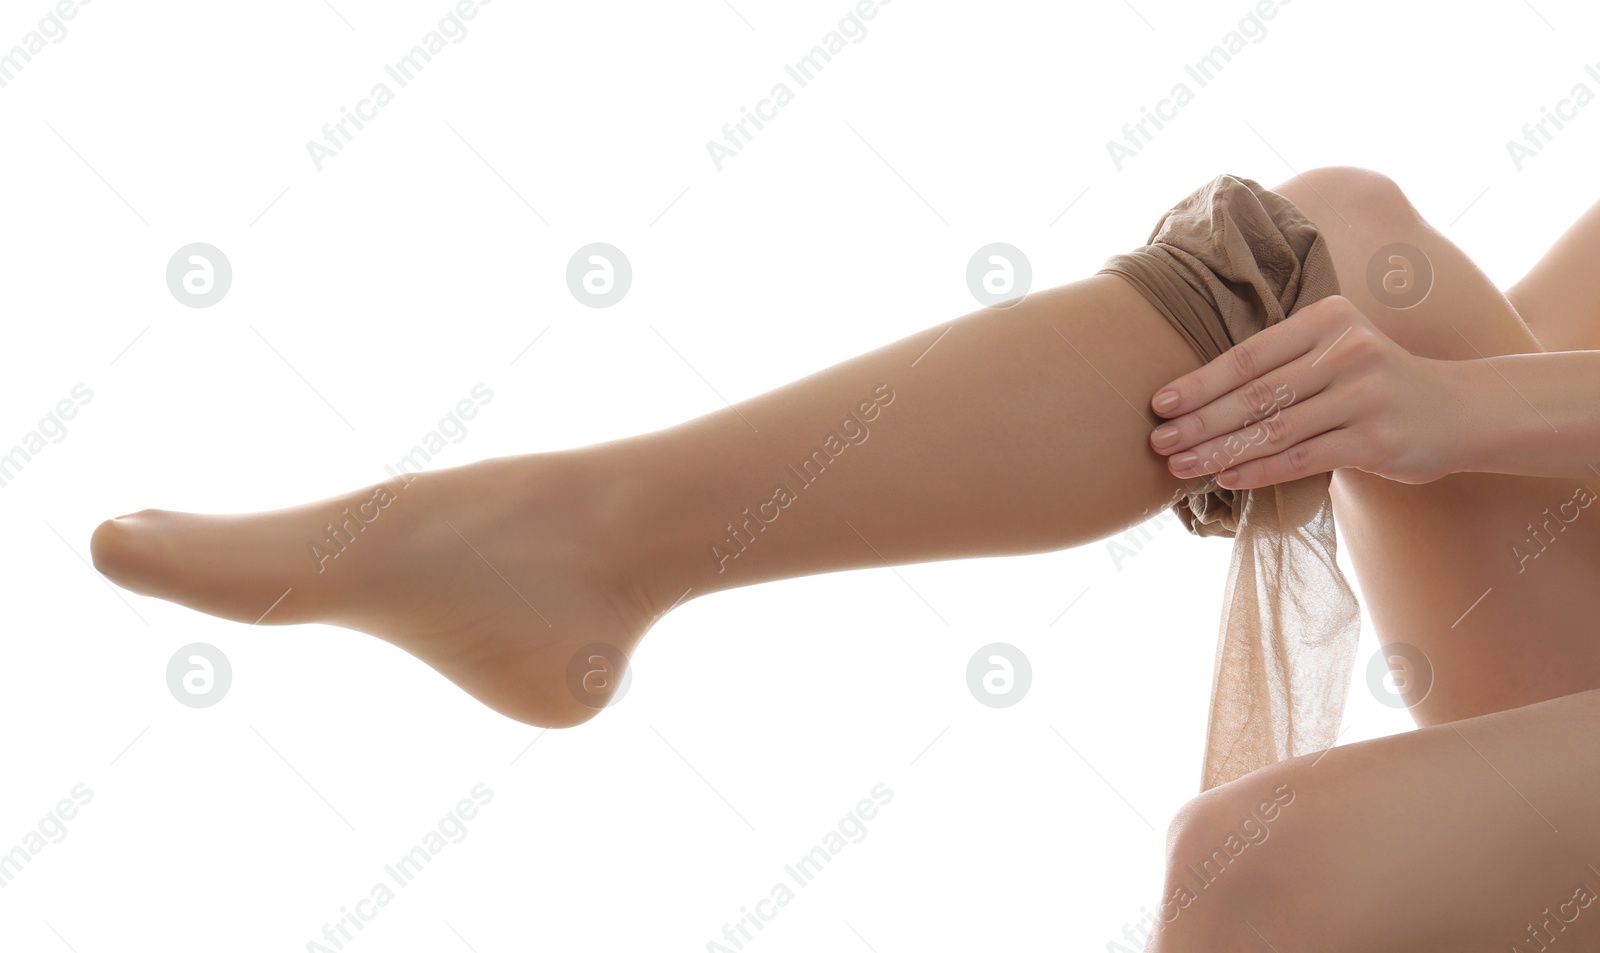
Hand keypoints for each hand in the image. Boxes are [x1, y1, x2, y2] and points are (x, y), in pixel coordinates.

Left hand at [1146, 295, 1460, 487]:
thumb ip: (1284, 361)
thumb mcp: (1337, 349)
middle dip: (1199, 421)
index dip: (1200, 382)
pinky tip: (1225, 478)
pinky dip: (1258, 470)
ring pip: (1272, 430)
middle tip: (1158, 441)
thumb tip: (1201, 393)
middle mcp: (1346, 351)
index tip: (1160, 403)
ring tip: (1180, 466)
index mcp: (1327, 319)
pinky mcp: (1375, 440)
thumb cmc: (1378, 381)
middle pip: (1255, 394)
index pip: (1248, 356)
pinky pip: (1300, 458)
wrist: (1461, 409)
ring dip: (1218, 451)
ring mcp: (1363, 396)